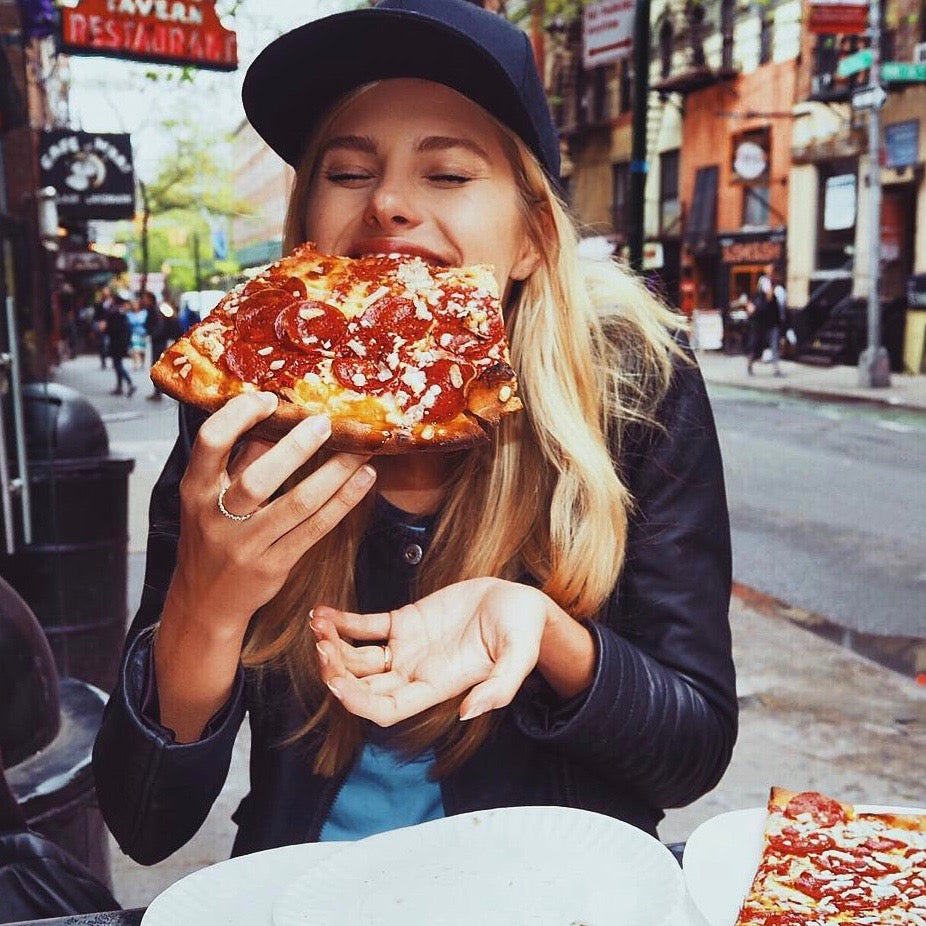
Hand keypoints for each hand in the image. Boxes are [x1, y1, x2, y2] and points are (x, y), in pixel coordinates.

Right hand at [166, 391, 376, 644]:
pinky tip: (363, 480)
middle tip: (326, 422)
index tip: (268, 398)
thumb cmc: (212, 535)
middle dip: (296, 447)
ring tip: (360, 450)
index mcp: (195, 489)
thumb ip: (241, 457)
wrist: (206, 600)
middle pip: (258, 479)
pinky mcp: (274, 565)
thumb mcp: (210, 495)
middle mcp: (216, 517)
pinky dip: (343, 502)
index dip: (239, 415)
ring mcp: (246, 545)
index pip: (210, 442)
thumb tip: (278, 414)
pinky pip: (315, 529)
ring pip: (297, 504)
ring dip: (333, 474)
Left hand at [311, 577, 548, 726]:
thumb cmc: (523, 631)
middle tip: (320, 647)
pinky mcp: (405, 621)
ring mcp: (407, 647)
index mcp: (437, 687)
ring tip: (317, 625)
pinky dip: (342, 621)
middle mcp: (415, 672)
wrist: (520, 603)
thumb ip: (500, 688)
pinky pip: (365, 626)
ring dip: (333, 645)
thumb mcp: (519, 657)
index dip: (357, 702)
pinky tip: (322, 613)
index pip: (386, 709)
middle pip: (362, 686)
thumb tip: (469, 712)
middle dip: (336, 671)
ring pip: (357, 657)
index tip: (335, 683)